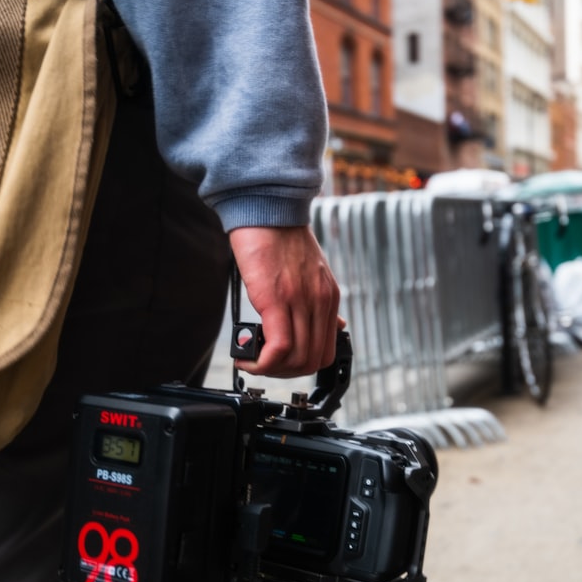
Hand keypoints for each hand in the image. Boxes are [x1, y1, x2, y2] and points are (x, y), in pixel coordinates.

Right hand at [229, 226, 343, 377]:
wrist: (266, 209)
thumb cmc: (279, 237)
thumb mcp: (311, 272)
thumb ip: (319, 301)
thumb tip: (335, 325)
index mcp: (328, 297)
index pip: (327, 350)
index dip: (302, 365)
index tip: (280, 362)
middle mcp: (320, 302)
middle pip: (314, 360)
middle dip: (285, 372)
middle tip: (263, 365)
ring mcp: (300, 301)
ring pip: (297, 359)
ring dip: (271, 369)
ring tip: (252, 361)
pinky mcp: (276, 299)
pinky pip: (279, 347)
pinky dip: (262, 362)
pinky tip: (246, 357)